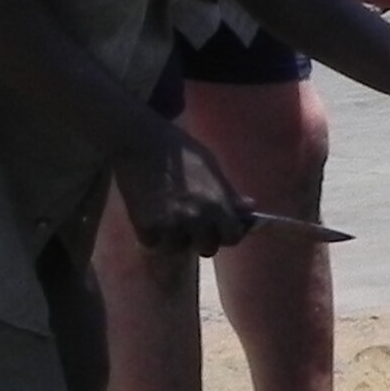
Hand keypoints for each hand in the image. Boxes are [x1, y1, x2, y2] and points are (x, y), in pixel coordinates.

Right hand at [113, 124, 254, 258]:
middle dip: (202, 238)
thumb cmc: (179, 151)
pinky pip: (153, 243)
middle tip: (192, 223)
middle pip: (207, 249)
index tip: (219, 228)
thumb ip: (229, 192)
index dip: (227, 234)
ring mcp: (170, 225)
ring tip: (169, 218)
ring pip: (178, 248)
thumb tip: (250, 208)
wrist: (140, 141)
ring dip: (176, 239)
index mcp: (217, 205)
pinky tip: (151, 216)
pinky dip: (152, 235)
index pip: (232, 237)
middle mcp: (196, 219)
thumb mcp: (211, 166)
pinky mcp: (145, 227)